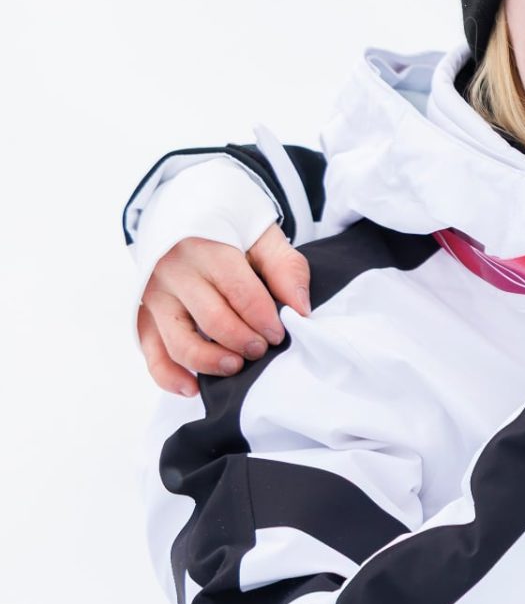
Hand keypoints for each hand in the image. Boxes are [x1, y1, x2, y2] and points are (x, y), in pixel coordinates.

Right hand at [136, 226, 312, 397]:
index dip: (263, 318)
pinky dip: (168, 375)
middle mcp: (174, 273)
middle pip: (212, 319)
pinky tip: (192, 387)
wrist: (187, 216)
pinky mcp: (144, 314)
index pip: (240, 292)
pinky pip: (151, 352)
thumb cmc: (232, 232)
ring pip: (179, 341)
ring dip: (209, 361)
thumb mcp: (264, 236)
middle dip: (243, 340)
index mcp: (208, 249)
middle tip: (262, 349)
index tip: (279, 334)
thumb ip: (286, 268)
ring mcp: (155, 296)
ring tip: (236, 365)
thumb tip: (301, 309)